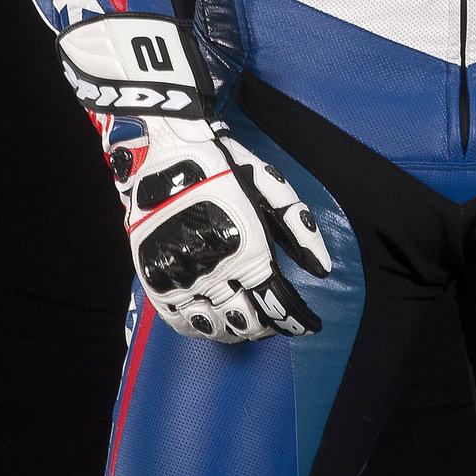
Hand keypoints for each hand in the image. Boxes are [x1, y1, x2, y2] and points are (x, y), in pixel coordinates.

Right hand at [57, 13, 330, 341]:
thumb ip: (300, 229)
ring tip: (243, 323)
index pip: (276, 305)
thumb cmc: (227, 164)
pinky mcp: (152, 274)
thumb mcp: (273, 188)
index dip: (293, 320)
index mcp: (248, 250)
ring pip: (210, 325)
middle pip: (244, 320)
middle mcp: (214, 270)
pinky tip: (209, 323)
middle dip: (263, 325)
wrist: (169, 145)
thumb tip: (323, 269)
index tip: (305, 323)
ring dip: (232, 330)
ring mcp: (180, 275)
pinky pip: (176, 318)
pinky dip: (196, 328)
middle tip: (271, 319)